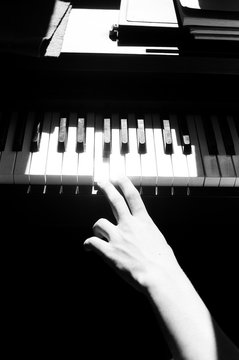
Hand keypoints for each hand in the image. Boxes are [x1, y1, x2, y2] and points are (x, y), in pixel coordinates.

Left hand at [84, 177, 180, 292]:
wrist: (159, 276)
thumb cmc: (163, 263)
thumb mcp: (158, 241)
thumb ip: (147, 234)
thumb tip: (142, 236)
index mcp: (144, 221)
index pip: (132, 196)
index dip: (124, 184)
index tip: (118, 176)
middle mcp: (129, 225)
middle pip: (115, 200)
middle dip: (106, 188)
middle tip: (100, 181)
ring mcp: (118, 237)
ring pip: (99, 223)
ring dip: (96, 228)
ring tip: (97, 234)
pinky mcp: (109, 252)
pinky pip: (92, 243)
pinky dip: (88, 244)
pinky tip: (88, 247)